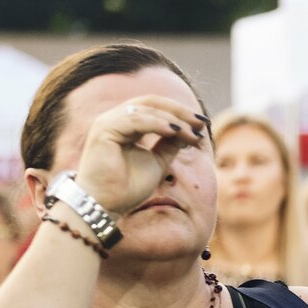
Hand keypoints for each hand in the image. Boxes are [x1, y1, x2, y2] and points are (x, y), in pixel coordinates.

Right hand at [72, 96, 207, 216]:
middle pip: (152, 102)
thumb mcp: (158, 162)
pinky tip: (175, 131)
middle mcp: (116, 118)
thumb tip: (190, 131)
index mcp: (127, 124)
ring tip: (192, 133)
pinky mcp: (104, 129)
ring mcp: (108, 121)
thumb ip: (170, 144)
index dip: (181, 112)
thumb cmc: (128, 187)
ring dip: (173, 119)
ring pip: (146, 109)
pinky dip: (157, 123)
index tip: (203, 124)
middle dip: (180, 111)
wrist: (107, 205)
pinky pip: (135, 120)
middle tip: (201, 123)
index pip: (156, 107)